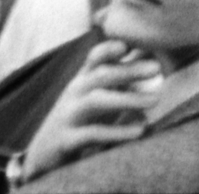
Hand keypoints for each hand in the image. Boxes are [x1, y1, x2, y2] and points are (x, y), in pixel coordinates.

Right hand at [22, 40, 160, 182]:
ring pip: (97, 101)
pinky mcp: (67, 140)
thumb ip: (119, 80)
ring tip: (155, 100)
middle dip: (129, 70)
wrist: (41, 155)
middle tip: (157, 68)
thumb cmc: (80, 120)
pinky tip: (140, 131)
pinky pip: (93, 134)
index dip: (110, 48)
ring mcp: (69, 115)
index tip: (129, 44)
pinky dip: (117, 132)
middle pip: (100, 75)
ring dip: (128, 99)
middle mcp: (75, 93)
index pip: (94, 57)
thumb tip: (154, 60)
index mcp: (83, 80)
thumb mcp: (96, 96)